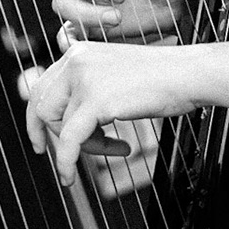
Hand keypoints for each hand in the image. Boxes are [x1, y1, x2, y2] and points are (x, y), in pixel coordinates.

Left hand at [18, 38, 196, 186]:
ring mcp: (84, 79)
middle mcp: (75, 60)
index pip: (42, 87)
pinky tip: (70, 176)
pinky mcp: (96, 100)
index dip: (37, 118)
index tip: (40, 140)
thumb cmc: (163, 78)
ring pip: (61, 126)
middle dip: (51, 135)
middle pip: (42, 106)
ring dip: (85, 147)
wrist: (190, 73)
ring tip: (114, 147)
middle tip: (64, 159)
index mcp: (78, 52)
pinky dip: (65, 162)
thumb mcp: (116, 75)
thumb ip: (90, 87)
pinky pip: (68, 140)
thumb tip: (68, 117)